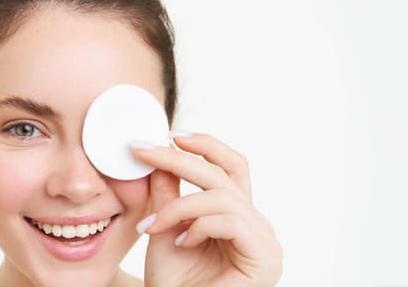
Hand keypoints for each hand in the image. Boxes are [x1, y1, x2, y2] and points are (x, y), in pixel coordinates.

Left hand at [134, 132, 282, 285]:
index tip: (170, 134)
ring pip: (223, 196)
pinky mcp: (265, 258)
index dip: (205, 145)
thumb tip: (158, 154)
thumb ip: (166, 193)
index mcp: (237, 216)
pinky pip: (231, 220)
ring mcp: (265, 242)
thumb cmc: (173, 284)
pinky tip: (181, 243)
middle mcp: (257, 225)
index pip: (230, 167)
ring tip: (153, 226)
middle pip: (224, 174)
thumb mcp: (163, 228)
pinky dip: (199, 225)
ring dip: (180, 206)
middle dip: (179, 159)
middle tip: (142, 152)